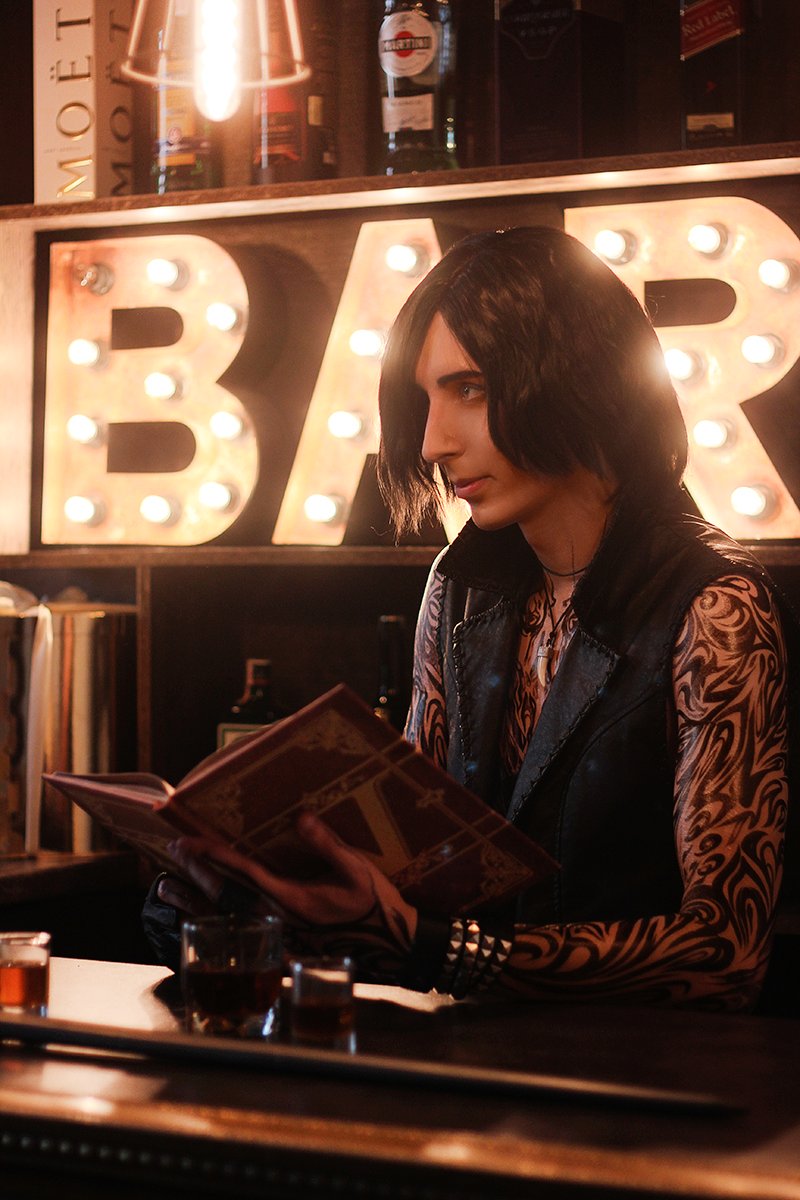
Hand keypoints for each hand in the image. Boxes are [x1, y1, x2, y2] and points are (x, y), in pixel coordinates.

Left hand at [167, 812, 418, 981]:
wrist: (389, 945)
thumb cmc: (375, 904)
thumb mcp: (357, 869)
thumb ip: (327, 845)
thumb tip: (301, 817)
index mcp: (293, 898)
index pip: (244, 873)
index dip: (215, 856)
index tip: (191, 841)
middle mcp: (278, 917)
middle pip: (227, 894)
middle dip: (197, 871)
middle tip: (173, 850)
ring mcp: (278, 932)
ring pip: (227, 915)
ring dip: (195, 899)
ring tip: (166, 886)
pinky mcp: (282, 942)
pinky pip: (239, 931)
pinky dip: (213, 922)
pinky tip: (196, 916)